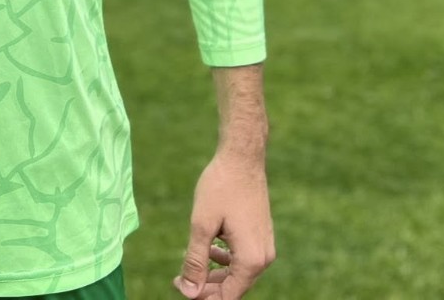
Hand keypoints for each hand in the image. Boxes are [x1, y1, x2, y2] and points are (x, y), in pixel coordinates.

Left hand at [173, 154, 274, 298]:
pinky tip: (210, 250)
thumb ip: (196, 262)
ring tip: (190, 266)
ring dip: (215, 274)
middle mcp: (263, 258)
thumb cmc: (220, 187)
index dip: (201, 296)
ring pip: (238, 274)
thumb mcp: (201, 225)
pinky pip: (243, 260)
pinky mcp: (260, 236)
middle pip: (234, 288)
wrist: (242, 157)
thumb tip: (189, 292)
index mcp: (251, 260)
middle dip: (206, 287)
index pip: (227, 296)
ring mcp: (264, 247)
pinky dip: (225, 261)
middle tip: (179, 278)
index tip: (179, 285)